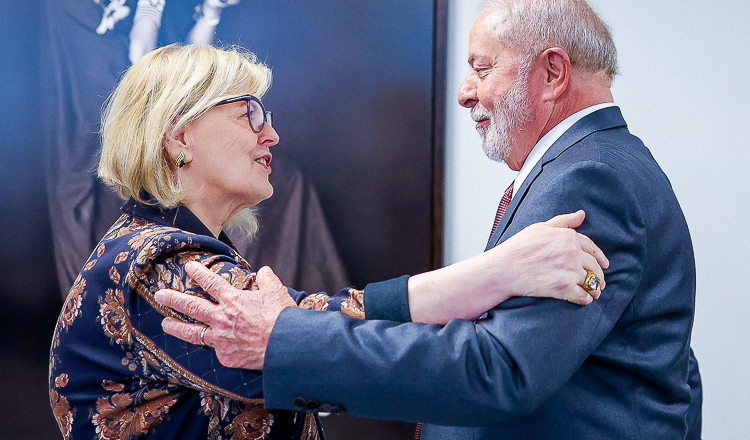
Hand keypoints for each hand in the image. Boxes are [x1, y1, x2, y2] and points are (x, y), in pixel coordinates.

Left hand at [155, 262, 295, 369]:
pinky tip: (210, 346)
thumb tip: (264, 271)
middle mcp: (221, 318)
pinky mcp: (226, 356)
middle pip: (191, 306)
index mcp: (233, 300)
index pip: (210, 283)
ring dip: (176, 327)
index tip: (189, 268)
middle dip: (173, 299)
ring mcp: (221, 339)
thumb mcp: (276, 292)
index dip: (198, 273)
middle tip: (160, 295)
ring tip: (165, 324)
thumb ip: (267, 280)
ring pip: (192, 332)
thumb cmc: (282, 317)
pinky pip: (216, 350)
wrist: (284, 346)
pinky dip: (214, 346)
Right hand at [408, 210, 608, 323]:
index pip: (592, 247)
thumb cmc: (518, 247)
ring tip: (594, 293)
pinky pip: (583, 296)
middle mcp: (572, 253)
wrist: (504, 268)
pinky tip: (585, 300)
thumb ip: (563, 221)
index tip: (604, 264)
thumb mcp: (540, 228)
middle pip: (594, 266)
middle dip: (599, 275)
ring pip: (592, 282)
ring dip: (595, 289)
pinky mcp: (564, 288)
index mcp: (568, 237)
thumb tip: (582, 214)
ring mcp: (570, 271)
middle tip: (599, 282)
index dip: (600, 257)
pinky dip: (586, 299)